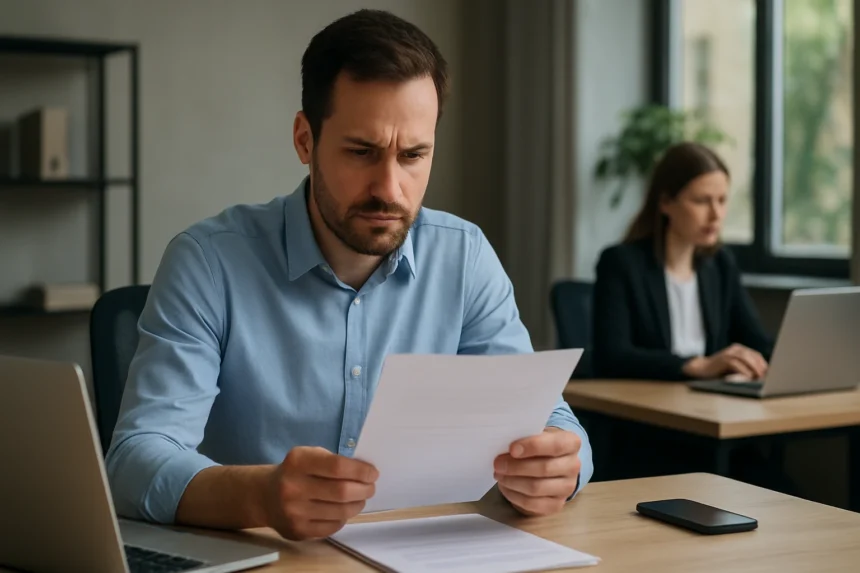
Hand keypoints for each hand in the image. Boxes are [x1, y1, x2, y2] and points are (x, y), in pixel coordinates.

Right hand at [263, 446, 377, 539]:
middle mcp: (293, 487)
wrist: (265, 496)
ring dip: (357, 504)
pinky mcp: (297, 530)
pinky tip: (343, 510)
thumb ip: (334, 461)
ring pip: (341, 512)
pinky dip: (343, 518)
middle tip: (370, 488)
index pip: (338, 466)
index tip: (373, 473)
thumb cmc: (296, 472)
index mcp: (298, 462)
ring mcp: (294, 512)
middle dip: (364, 489)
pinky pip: (332, 526)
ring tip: (360, 498)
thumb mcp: (309, 456)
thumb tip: (365, 472)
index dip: (361, 471)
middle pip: (342, 491)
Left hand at [494, 428, 580, 516]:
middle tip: (497, 464)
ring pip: (536, 488)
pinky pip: (532, 503)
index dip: (533, 446)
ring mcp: (567, 487)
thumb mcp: (536, 434)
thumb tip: (503, 445)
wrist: (550, 462)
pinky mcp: (557, 504)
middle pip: (544, 469)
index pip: (555, 445)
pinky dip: (514, 495)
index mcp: (571, 443)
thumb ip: (525, 436)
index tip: (512, 449)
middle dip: (516, 467)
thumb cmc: (539, 444)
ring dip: (512, 482)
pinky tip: (505, 486)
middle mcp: (573, 466)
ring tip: (499, 474)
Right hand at [684, 343, 767, 379]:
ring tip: (760, 377)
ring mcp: (728, 353)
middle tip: (767, 376)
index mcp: (738, 349)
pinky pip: (736, 364)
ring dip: (754, 368)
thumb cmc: (718, 370)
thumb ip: (745, 367)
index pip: (756, 355)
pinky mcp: (722, 359)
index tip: (770, 374)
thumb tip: (762, 376)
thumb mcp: (734, 366)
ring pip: (746, 358)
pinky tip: (749, 377)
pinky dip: (744, 370)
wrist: (700, 369)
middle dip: (761, 366)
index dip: (764, 364)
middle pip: (753, 356)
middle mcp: (734, 349)